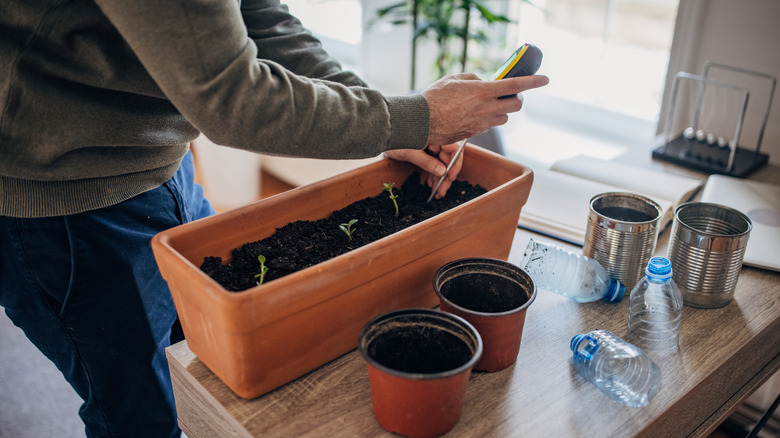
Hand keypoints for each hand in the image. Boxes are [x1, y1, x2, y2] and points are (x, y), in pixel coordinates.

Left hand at [383, 142, 462, 199]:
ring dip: (440, 179)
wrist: (382, 135)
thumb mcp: (410, 152)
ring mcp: (432, 146)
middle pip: (448, 159)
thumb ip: (427, 162)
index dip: (455, 164)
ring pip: (441, 164)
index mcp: (436, 135)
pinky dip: (433, 174)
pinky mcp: (426, 152)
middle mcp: (437, 140)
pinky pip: (434, 164)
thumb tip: (442, 172)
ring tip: (437, 193)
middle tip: (442, 191)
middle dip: (446, 177)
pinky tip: (431, 185)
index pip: (454, 149)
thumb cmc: (395, 138)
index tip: (450, 177)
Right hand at [421, 73, 548, 145]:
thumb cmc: (433, 97)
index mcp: (482, 91)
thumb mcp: (453, 79)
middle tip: (510, 95)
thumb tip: (483, 82)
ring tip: (489, 105)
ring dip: (502, 111)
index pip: (515, 86)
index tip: (545, 79)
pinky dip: (489, 119)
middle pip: (516, 106)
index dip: (533, 82)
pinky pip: (489, 126)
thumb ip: (473, 79)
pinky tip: (475, 114)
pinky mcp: (474, 134)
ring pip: (504, 119)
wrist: (420, 122)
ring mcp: (481, 123)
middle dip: (517, 99)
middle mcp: (486, 109)